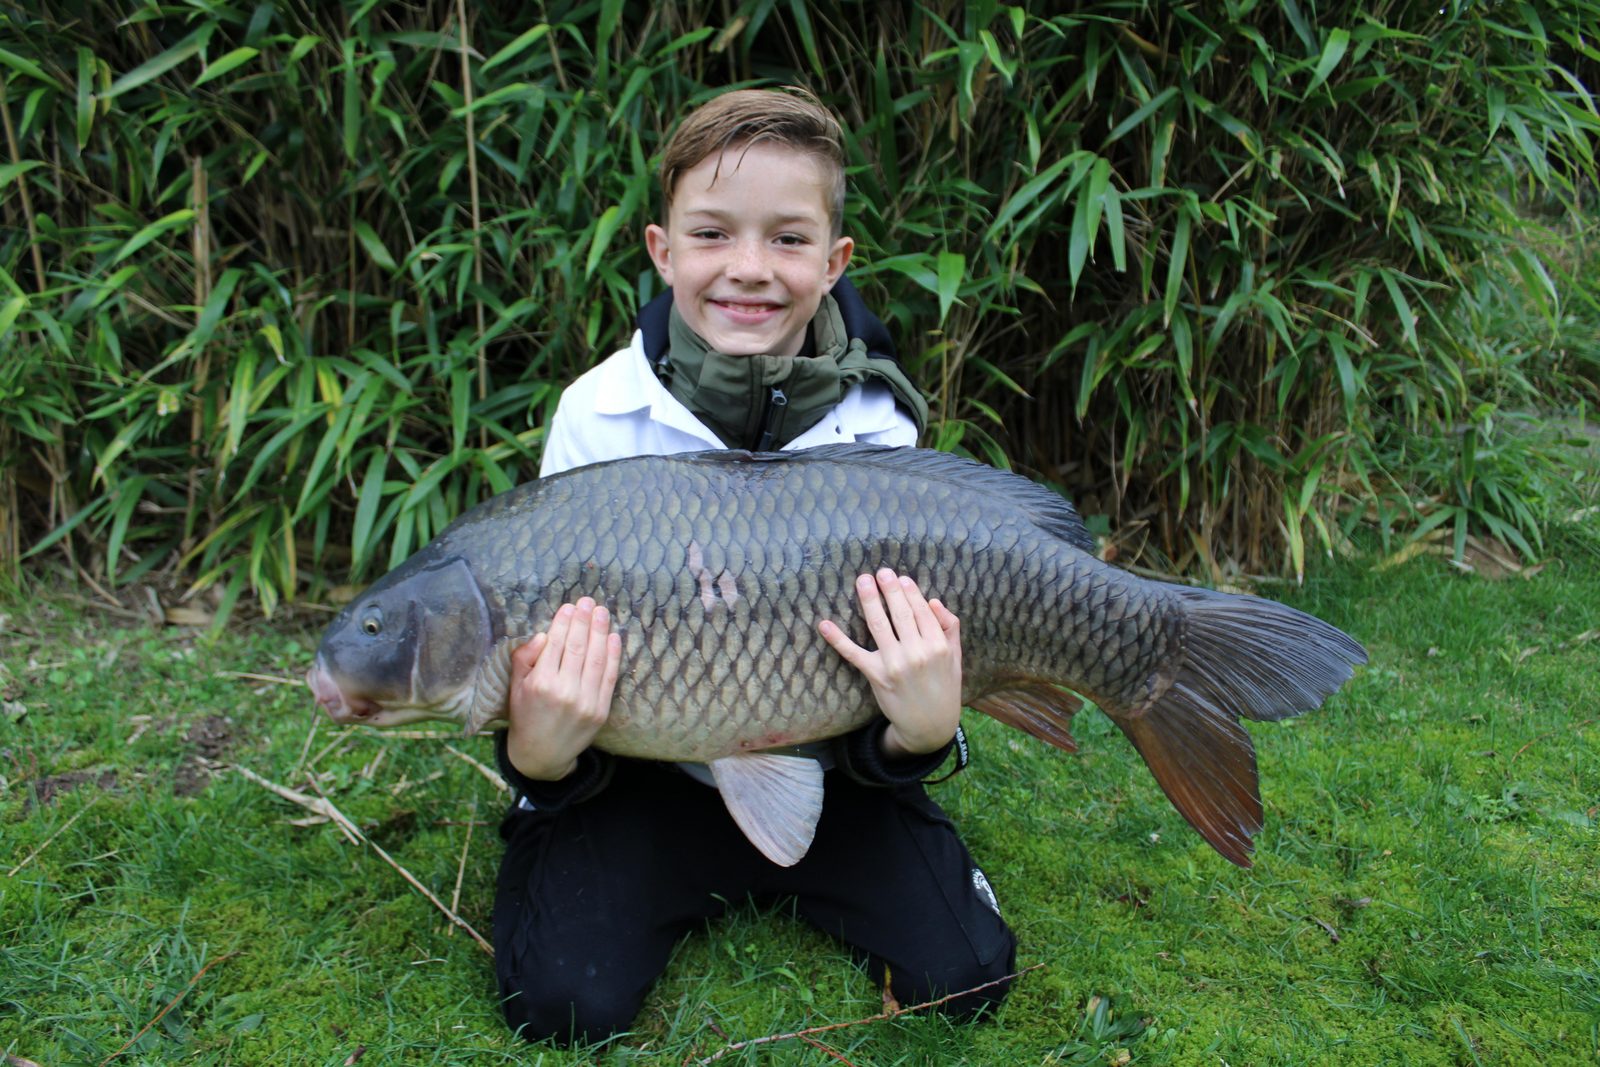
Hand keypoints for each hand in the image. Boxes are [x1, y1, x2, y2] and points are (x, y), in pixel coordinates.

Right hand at [504, 597, 622, 780]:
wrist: (542, 755)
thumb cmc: (525, 717)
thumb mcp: (514, 688)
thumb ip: (524, 659)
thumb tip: (543, 635)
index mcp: (540, 684)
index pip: (556, 644)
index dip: (565, 622)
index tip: (570, 606)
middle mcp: (564, 691)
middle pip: (578, 647)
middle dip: (584, 621)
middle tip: (589, 602)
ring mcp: (585, 701)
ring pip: (596, 658)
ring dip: (601, 632)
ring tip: (602, 612)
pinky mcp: (600, 710)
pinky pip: (609, 677)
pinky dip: (613, 655)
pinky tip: (613, 637)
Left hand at [818, 569, 962, 757]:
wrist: (930, 726)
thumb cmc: (944, 688)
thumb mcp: (955, 658)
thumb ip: (949, 628)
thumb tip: (933, 601)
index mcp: (938, 646)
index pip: (922, 611)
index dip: (910, 592)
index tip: (901, 578)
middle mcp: (917, 653)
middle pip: (901, 613)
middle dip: (889, 590)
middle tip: (881, 572)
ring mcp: (895, 664)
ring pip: (879, 625)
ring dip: (869, 601)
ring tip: (862, 581)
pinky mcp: (876, 676)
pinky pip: (854, 654)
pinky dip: (838, 639)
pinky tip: (825, 624)